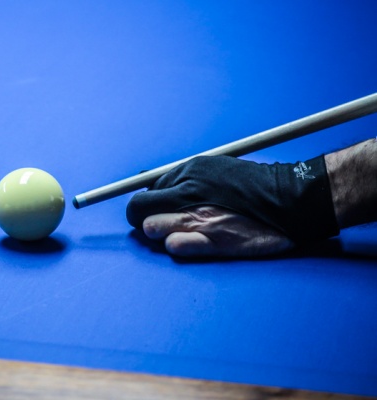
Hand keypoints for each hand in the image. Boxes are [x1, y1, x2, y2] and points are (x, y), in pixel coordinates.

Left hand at [126, 155, 338, 246]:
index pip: (147, 191)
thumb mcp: (216, 169)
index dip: (148, 203)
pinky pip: (178, 245)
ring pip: (152, 227)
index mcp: (189, 173)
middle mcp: (188, 193)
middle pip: (140, 209)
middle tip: (153, 225)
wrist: (292, 199)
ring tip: (170, 234)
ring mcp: (199, 218)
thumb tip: (158, 185)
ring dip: (156, 232)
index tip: (154, 210)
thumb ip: (187, 179)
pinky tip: (177, 243)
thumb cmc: (254, 186)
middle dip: (141, 218)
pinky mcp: (214, 240)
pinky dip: (173, 245)